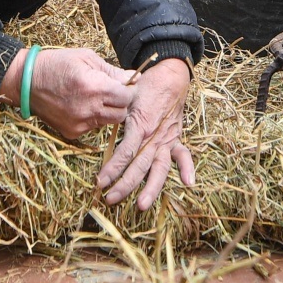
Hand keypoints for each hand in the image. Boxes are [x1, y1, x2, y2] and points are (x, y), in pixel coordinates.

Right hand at [0, 46, 132, 139]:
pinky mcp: (71, 132)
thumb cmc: (56, 64)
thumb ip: (112, 70)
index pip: (127, 97)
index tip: (123, 85)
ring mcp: (80, 123)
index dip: (128, 90)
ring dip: (107, 111)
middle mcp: (89, 109)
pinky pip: (92, 127)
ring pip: (108, 122)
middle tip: (111, 92)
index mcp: (95, 87)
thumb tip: (133, 77)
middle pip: (121, 114)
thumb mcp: (86, 58)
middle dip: (120, 103)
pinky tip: (80, 106)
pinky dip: (92, 118)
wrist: (26, 82)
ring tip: (94, 98)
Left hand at [97, 58, 196, 209]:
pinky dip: (188, 168)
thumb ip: (114, 113)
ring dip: (152, 188)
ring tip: (142, 205)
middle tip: (111, 199)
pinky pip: (184, 155)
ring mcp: (167, 139)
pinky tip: (188, 183)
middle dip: (125, 185)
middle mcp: (154, 136)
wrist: (169, 77)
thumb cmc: (144, 87)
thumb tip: (95, 119)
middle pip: (140, 166)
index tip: (100, 182)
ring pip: (160, 168)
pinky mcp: (176, 139)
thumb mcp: (126, 97)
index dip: (112, 169)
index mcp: (140, 124)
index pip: (125, 152)